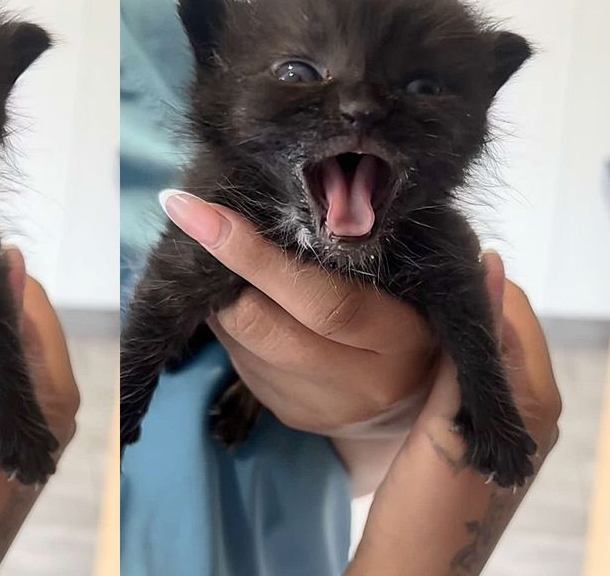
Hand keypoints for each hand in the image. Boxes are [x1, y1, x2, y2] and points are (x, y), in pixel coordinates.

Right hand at [0, 247, 79, 574]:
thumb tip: (11, 270)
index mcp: (55, 397)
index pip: (40, 314)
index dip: (10, 278)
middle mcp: (57, 405)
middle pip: (35, 330)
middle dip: (3, 296)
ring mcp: (38, 421)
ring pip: (21, 351)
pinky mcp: (15, 433)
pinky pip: (10, 375)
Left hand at [160, 191, 435, 437]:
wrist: (417, 396)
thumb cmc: (414, 308)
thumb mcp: (408, 276)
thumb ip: (363, 244)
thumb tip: (293, 200)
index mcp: (398, 337)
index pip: (323, 300)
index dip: (255, 255)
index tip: (200, 212)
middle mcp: (356, 381)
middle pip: (261, 325)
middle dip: (218, 272)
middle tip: (194, 221)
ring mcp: (315, 404)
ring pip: (238, 340)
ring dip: (216, 294)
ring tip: (217, 252)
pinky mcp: (285, 412)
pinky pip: (236, 356)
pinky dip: (226, 319)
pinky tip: (238, 294)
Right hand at [348, 253, 560, 574]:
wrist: (416, 567)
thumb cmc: (427, 503)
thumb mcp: (445, 421)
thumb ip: (468, 352)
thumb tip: (489, 273)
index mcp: (534, 401)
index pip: (515, 313)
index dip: (479, 282)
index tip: (432, 260)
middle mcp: (533, 408)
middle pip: (507, 330)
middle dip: (469, 302)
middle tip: (416, 281)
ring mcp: (511, 423)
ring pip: (490, 352)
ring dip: (459, 327)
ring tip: (413, 306)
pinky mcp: (487, 433)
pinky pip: (479, 376)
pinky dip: (455, 356)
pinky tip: (420, 348)